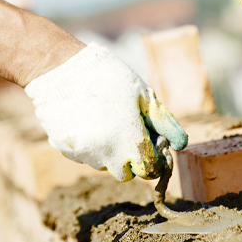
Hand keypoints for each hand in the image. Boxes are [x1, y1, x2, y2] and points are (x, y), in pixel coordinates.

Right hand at [24, 43, 188, 180]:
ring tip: (106, 120)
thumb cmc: (108, 76)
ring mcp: (85, 155)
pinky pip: (86, 155)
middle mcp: (107, 155)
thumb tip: (180, 144)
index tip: (151, 142)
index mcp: (130, 141)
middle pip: (127, 173)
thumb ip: (163, 122)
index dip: (154, 158)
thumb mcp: (142, 93)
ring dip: (110, 151)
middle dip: (132, 158)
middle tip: (128, 131)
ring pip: (105, 165)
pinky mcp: (67, 150)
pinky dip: (91, 144)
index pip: (150, 170)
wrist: (61, 69)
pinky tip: (88, 120)